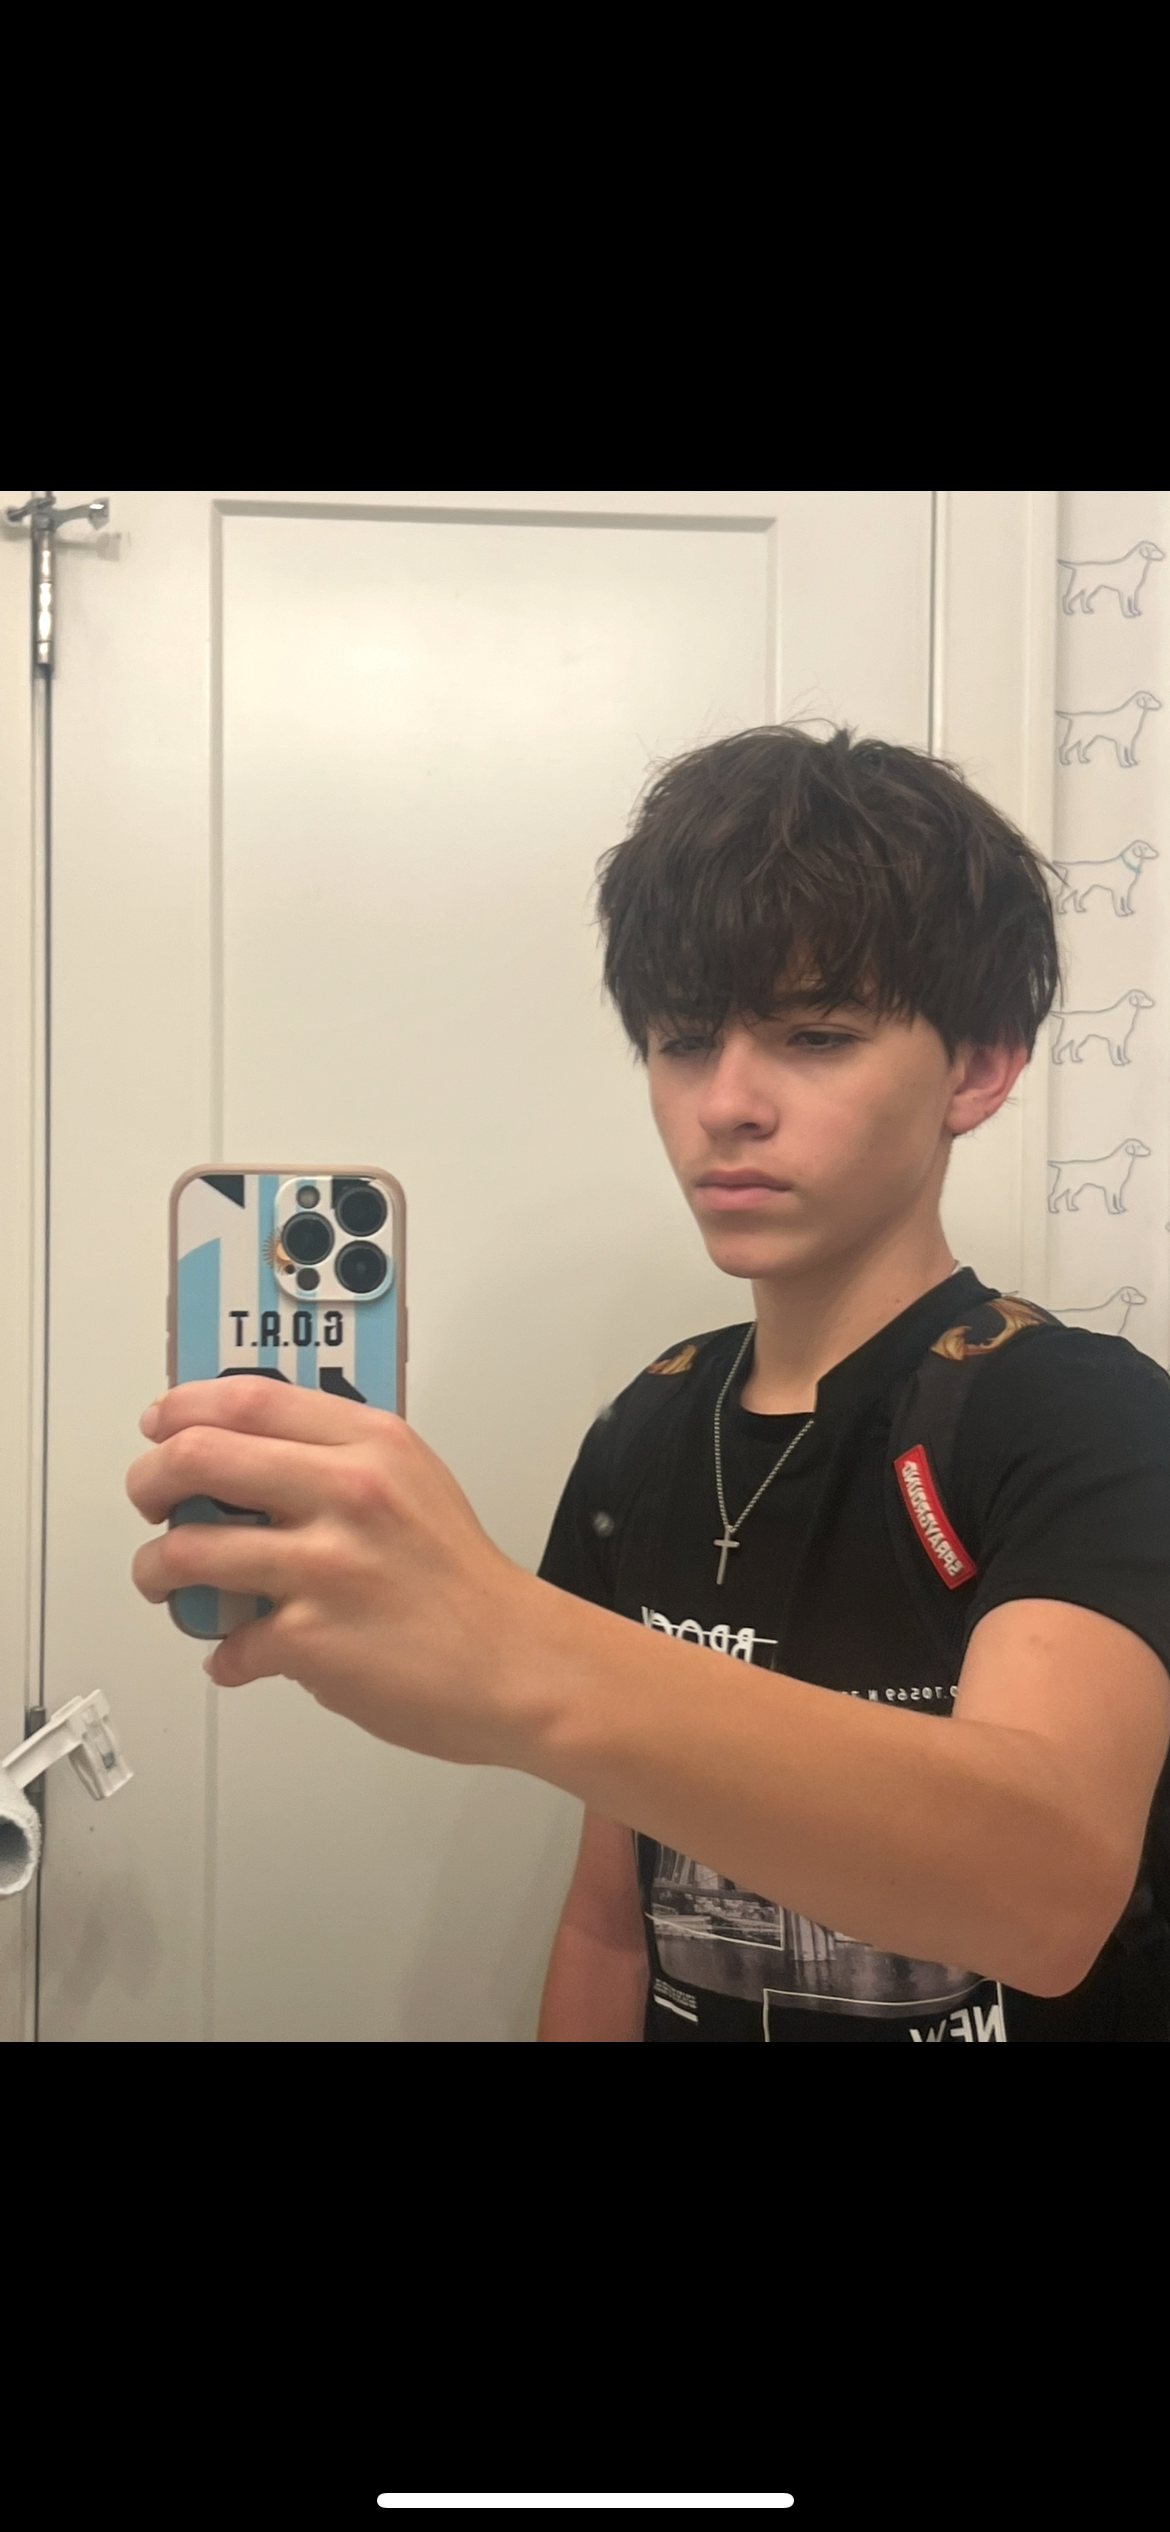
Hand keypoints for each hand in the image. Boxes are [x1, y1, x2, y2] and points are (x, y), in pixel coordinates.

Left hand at [127, 1379, 535, 1762]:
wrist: (520, 1663)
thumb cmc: (464, 1581)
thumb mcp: (412, 1480)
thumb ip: (337, 1457)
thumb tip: (248, 1457)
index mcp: (370, 1443)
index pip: (246, 1398)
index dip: (183, 1408)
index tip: (160, 1424)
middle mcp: (346, 1493)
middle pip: (196, 1458)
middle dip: (148, 1482)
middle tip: (148, 1501)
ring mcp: (326, 1567)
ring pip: (185, 1553)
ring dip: (155, 1571)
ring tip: (165, 1583)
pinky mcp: (313, 1640)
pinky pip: (228, 1644)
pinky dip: (224, 1656)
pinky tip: (240, 1657)